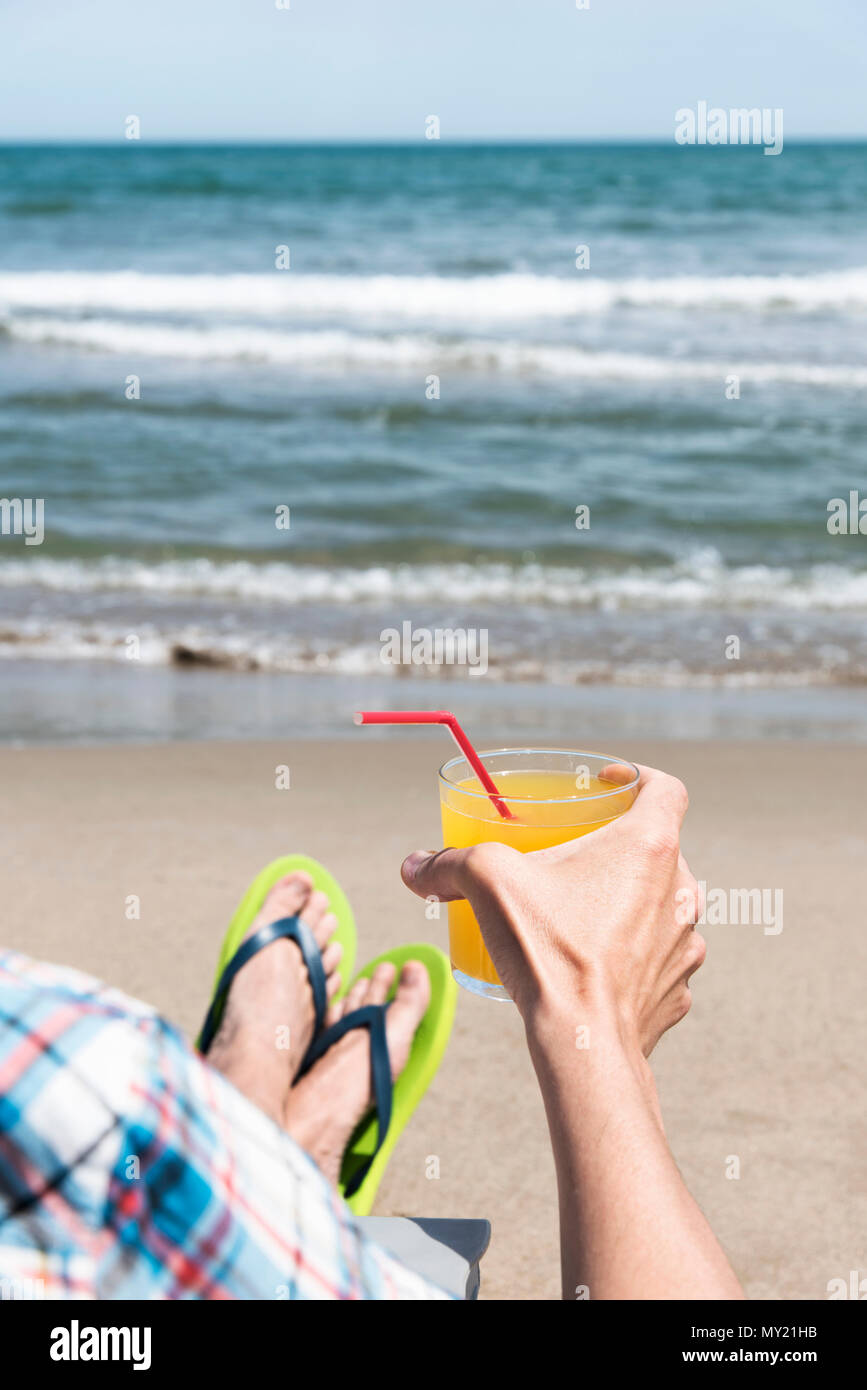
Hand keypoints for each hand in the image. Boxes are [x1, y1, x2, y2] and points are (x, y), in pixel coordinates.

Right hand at [401, 764, 704, 1056]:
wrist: (584, 1045)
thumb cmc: (549, 953)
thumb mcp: (488, 883)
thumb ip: (449, 863)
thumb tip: (415, 866)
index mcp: (650, 846)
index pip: (665, 788)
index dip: (635, 776)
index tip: (605, 784)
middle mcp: (681, 889)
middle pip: (656, 848)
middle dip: (615, 848)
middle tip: (572, 856)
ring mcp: (685, 943)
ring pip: (659, 905)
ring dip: (626, 902)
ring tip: (579, 915)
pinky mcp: (675, 988)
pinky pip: (656, 957)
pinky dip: (629, 955)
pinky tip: (592, 965)